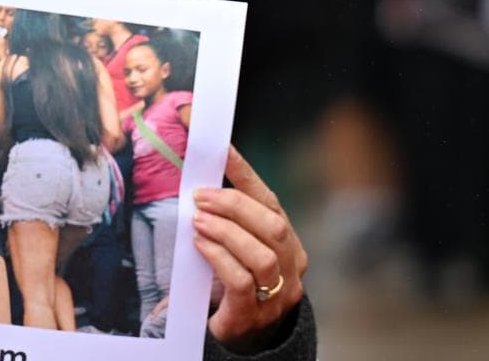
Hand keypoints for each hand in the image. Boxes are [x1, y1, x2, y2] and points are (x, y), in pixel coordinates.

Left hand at [193, 147, 307, 352]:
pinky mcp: (254, 314)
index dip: (246, 174)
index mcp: (288, 244)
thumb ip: (229, 224)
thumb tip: (198, 190)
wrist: (243, 339)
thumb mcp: (238, 250)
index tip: (223, 150)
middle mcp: (291, 267)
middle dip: (235, 204)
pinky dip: (219, 257)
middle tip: (201, 196)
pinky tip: (200, 246)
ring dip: (226, 231)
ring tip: (198, 220)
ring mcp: (278, 294)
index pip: (270, 201)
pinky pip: (240, 281)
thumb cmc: (235, 286)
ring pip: (261, 253)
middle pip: (273, 225)